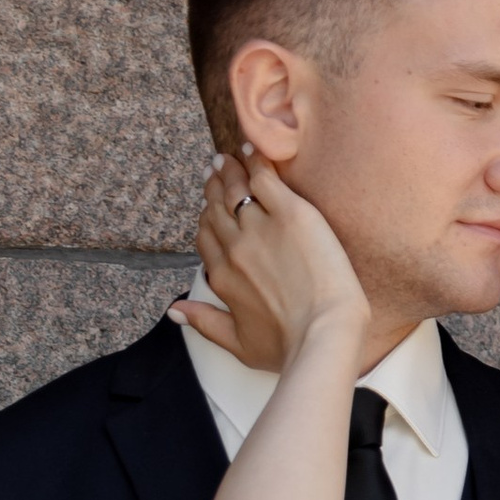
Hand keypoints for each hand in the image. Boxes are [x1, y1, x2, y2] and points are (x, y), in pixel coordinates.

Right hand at [175, 149, 367, 377]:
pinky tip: (253, 151)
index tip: (210, 206)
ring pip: (235, 188)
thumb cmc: (289, 348)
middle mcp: (234, 248)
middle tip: (216, 170)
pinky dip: (256, 161)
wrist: (325, 333)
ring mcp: (260, 228)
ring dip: (229, 169)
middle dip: (214, 187)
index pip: (205, 236)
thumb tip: (174, 311)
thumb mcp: (239, 345)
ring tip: (229, 158)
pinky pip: (264, 177)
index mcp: (222, 276)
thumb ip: (204, 323)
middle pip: (216, 208)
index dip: (207, 217)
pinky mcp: (290, 213)